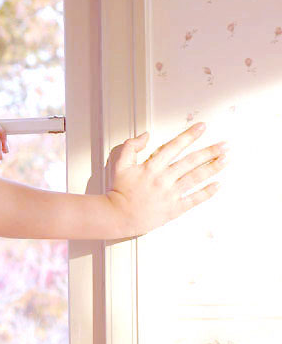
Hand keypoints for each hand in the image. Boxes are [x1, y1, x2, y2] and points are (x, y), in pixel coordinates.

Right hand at [104, 122, 228, 236]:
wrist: (118, 216)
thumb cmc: (119, 191)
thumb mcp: (120, 164)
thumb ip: (131, 146)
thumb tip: (146, 135)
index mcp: (152, 167)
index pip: (175, 146)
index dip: (190, 135)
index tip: (202, 127)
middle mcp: (164, 179)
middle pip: (191, 161)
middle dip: (210, 151)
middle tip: (225, 144)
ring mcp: (170, 194)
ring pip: (196, 178)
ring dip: (213, 168)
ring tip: (226, 159)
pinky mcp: (174, 209)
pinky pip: (194, 199)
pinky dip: (207, 192)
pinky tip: (218, 185)